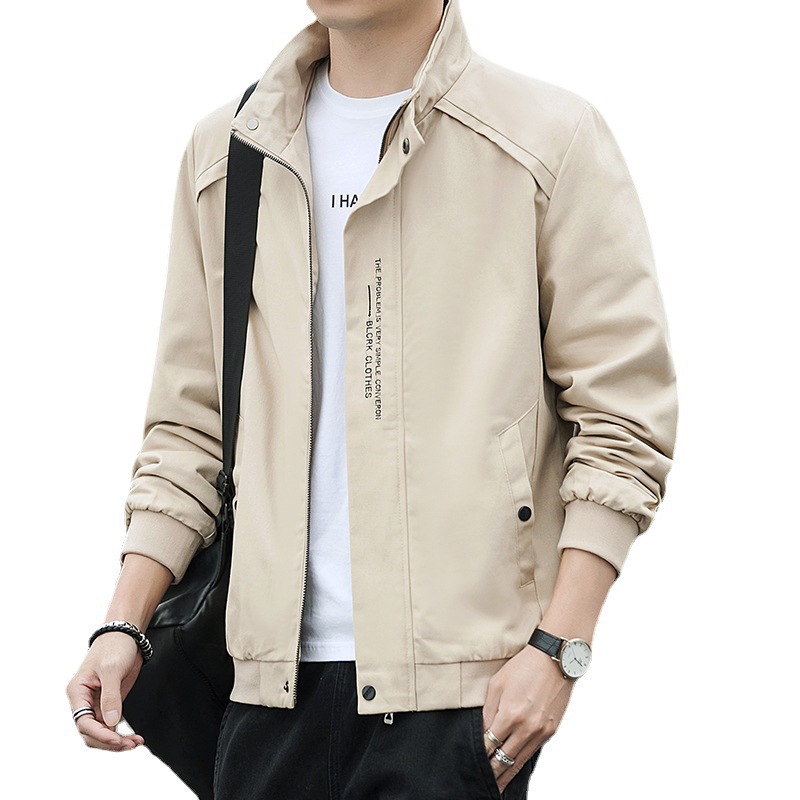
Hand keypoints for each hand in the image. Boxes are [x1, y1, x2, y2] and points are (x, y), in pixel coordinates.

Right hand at [65, 632, 145, 750]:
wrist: (126, 635)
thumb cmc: (115, 646)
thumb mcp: (111, 670)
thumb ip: (111, 697)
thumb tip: (111, 723)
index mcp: (77, 693)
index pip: (83, 723)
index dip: (100, 734)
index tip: (117, 739)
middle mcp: (84, 701)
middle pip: (91, 733)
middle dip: (109, 742)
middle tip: (130, 744)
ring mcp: (97, 703)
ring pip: (102, 732)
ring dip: (117, 741)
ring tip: (135, 743)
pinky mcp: (110, 703)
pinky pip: (111, 725)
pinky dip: (121, 733)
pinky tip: (133, 737)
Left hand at [479, 644, 575, 792]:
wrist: (554, 660)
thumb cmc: (523, 667)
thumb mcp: (497, 684)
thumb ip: (488, 711)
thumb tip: (484, 732)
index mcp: (510, 715)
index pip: (490, 745)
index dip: (481, 756)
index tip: (473, 763)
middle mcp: (526, 727)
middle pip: (504, 759)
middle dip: (492, 771)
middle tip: (481, 782)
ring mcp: (541, 731)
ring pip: (520, 760)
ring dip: (507, 773)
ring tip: (497, 784)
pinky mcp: (551, 730)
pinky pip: (533, 752)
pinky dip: (522, 761)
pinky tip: (514, 767)